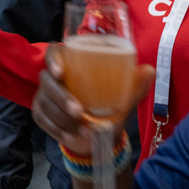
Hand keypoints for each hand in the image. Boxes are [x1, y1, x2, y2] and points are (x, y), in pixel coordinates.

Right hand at [33, 49, 154, 155]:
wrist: (97, 133)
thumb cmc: (108, 105)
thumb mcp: (123, 96)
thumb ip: (134, 84)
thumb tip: (148, 70)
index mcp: (70, 65)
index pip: (53, 53)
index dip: (53, 60)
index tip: (61, 73)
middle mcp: (52, 78)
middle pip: (46, 81)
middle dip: (61, 97)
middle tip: (79, 111)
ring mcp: (43, 96)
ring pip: (45, 104)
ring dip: (62, 118)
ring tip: (83, 129)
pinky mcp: (40, 114)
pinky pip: (43, 121)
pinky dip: (58, 130)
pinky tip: (71, 135)